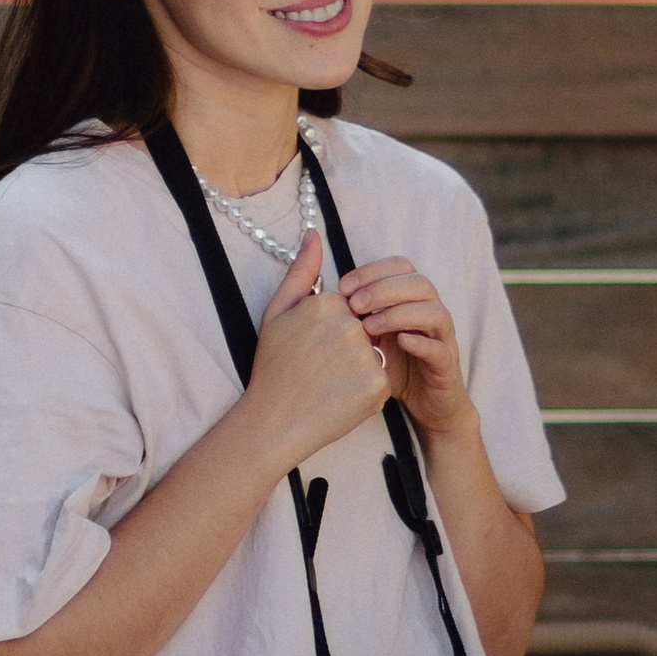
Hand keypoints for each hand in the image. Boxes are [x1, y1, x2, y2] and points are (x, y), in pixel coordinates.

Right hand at [241, 228, 393, 471]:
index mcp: (328, 303)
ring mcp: (366, 355)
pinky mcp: (379, 384)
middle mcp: (351, 325)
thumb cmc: (273, 367)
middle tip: (320, 368)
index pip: (349, 306)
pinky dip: (366, 390)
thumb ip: (301, 271)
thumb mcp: (277, 313)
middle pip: (366, 327)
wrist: (274, 421)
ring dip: (360, 367)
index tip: (311, 349)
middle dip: (349, 347)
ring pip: (376, 352)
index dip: (330, 330)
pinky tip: (341, 398)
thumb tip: (315, 234)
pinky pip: (383, 378)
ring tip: (329, 383)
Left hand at [337, 254, 472, 435]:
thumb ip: (353, 314)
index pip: (400, 267)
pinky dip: (421, 342)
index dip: (372, 271)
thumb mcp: (366, 337)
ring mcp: (441, 339)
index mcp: (411, 300)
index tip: (343, 287)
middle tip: (355, 305)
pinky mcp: (446, 367)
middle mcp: (430, 313)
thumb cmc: (390, 367)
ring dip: (400, 313)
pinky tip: (399, 342)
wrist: (422, 407)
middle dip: (384, 289)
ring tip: (370, 327)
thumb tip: (327, 293)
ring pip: (434, 312)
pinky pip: (440, 349)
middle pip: (419, 283)